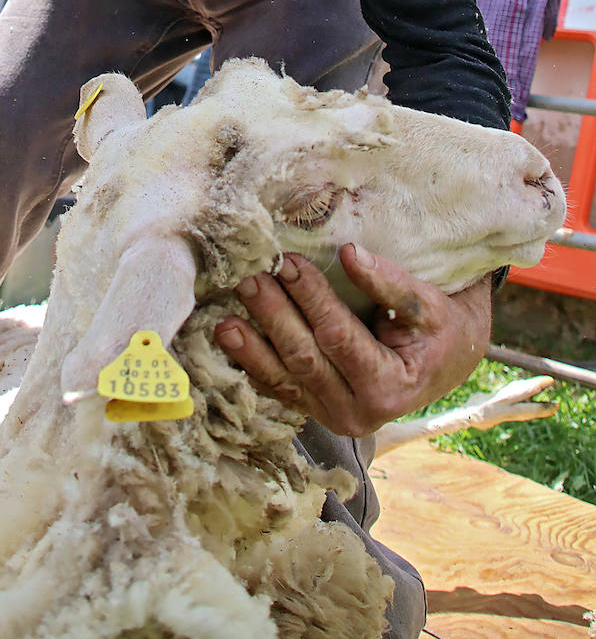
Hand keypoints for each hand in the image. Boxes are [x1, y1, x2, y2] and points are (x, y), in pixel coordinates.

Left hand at [214, 244, 491, 437]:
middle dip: (274, 317)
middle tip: (251, 278)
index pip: (339, 338)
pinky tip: (231, 343)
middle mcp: (358, 412)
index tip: (290, 262)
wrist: (445, 363)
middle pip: (304, 360)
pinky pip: (278, 389)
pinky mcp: (315, 410)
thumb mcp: (428, 305)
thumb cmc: (439, 328)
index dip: (312, 300)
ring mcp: (332, 416)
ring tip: (225, 319)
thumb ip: (390, 284)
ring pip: (283, 381)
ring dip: (252, 347)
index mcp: (390, 387)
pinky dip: (253, 366)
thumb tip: (350, 254)